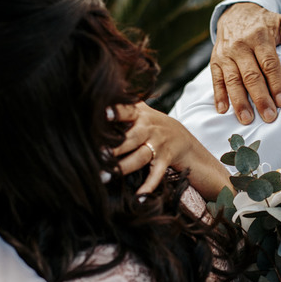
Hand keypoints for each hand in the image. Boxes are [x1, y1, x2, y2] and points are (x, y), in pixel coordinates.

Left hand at [110, 103, 230, 198]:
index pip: (127, 110)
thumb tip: (103, 83)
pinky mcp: (164, 161)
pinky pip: (156, 176)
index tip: (104, 112)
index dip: (117, 111)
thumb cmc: (152, 123)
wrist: (182, 138)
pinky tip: (138, 198)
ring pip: (139, 157)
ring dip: (122, 168)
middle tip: (98, 154)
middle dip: (115, 147)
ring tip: (105, 177)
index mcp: (141, 115)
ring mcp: (158, 146)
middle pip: (130, 138)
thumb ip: (124, 100)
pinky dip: (148, 187)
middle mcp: (149, 129)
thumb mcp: (142, 109)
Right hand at [211, 3, 280, 124]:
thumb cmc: (265, 23)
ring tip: (247, 119)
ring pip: (232, 80)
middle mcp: (240, 45)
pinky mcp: (215, 61)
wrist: (236, 13)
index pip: (269, 63)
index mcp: (260, 36)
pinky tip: (223, 110)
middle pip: (251, 75)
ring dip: (239, 102)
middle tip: (269, 117)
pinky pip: (216, 79)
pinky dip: (218, 95)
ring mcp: (226, 54)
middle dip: (260, 98)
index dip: (276, 83)